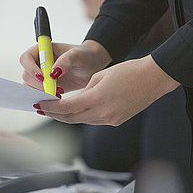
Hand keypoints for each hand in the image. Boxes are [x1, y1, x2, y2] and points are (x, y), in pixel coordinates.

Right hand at [20, 40, 111, 92]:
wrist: (92, 67)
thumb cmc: (84, 56)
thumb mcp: (78, 55)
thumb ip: (66, 60)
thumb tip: (53, 71)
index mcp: (42, 50)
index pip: (26, 58)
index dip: (30, 68)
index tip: (42, 77)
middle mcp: (38, 62)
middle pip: (26, 75)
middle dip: (38, 84)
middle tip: (54, 89)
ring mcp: (41, 76)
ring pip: (30, 86)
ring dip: (41, 92)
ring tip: (59, 93)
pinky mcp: (46, 87)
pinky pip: (37, 94)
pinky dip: (44, 98)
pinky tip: (57, 98)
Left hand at [35, 55, 179, 125]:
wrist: (153, 78)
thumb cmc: (128, 71)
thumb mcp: (100, 76)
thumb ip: (85, 90)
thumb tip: (76, 100)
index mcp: (97, 99)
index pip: (66, 107)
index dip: (51, 107)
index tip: (39, 104)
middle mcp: (103, 113)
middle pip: (72, 118)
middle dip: (55, 114)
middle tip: (42, 108)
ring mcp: (111, 119)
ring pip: (83, 120)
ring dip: (69, 115)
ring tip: (56, 109)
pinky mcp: (117, 121)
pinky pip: (95, 120)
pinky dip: (84, 115)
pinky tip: (77, 109)